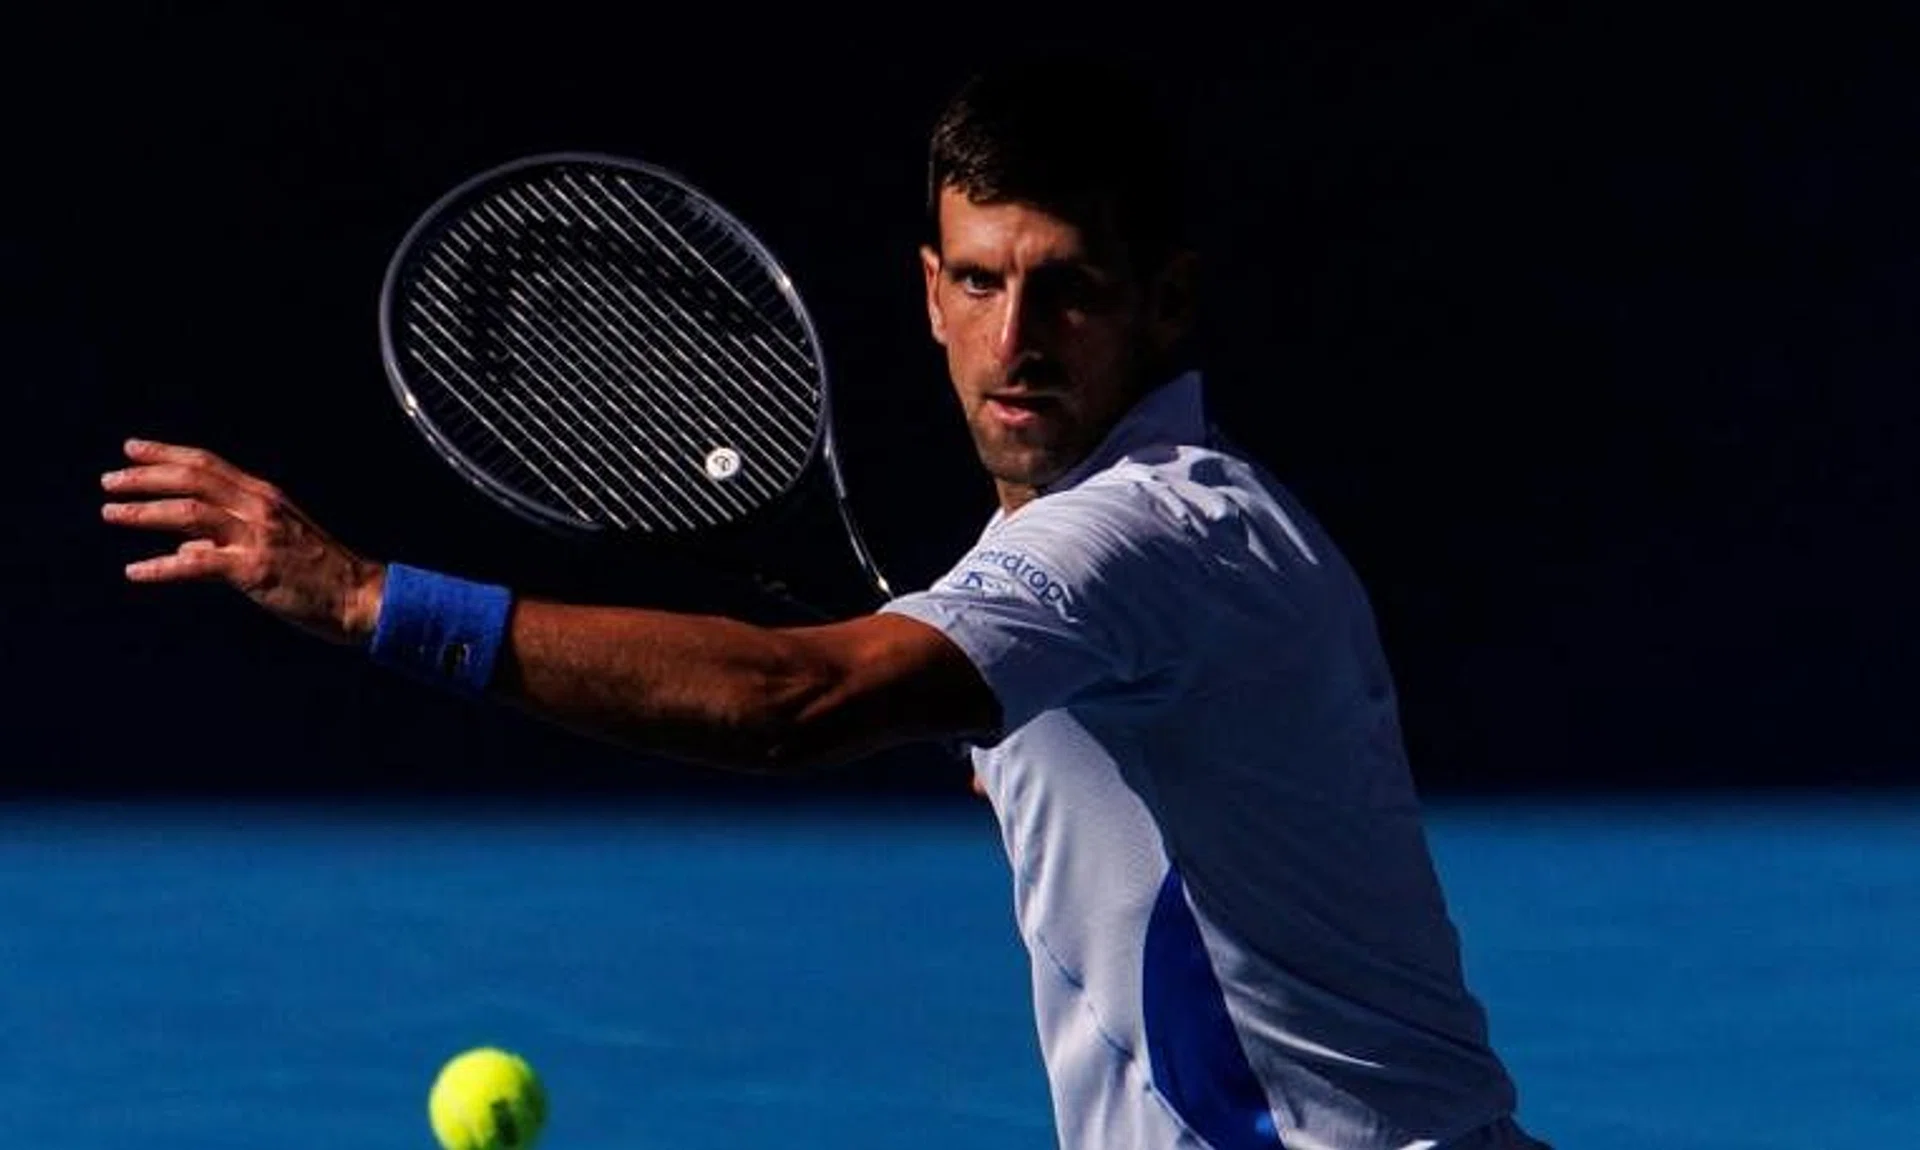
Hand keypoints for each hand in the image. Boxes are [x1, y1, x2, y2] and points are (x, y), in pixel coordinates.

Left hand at [101, 439, 385, 645]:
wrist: (361, 597)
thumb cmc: (322, 572)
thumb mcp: (278, 538)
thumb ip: (231, 535)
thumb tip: (184, 544)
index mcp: (265, 496)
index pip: (207, 464)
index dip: (165, 453)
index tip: (131, 449)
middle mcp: (259, 508)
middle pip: (192, 480)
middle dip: (145, 477)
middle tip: (109, 480)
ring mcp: (257, 538)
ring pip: (189, 514)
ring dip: (144, 512)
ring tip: (112, 513)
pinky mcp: (255, 570)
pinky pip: (198, 565)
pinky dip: (162, 567)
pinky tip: (135, 571)